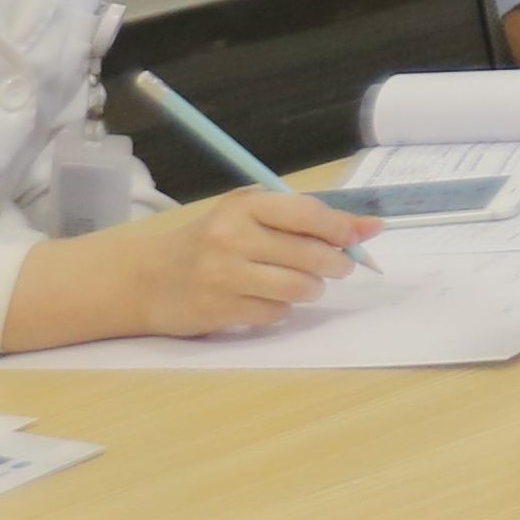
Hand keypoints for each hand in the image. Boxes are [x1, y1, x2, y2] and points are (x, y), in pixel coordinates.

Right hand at [32, 188, 366, 341]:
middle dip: (336, 263)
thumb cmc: (211, 242)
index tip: (358, 237)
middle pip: (310, 254)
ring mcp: (223, 275)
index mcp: (244, 206)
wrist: (147, 279)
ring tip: (302, 284)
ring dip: (312, 289)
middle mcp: (232, 237)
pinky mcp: (218, 309)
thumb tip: (371, 228)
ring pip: (298, 287)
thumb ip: (307, 219)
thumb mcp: (250, 217)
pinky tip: (266, 300)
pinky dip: (281, 309)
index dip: (341, 228)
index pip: (307, 213)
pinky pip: (275, 313)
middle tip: (338, 266)